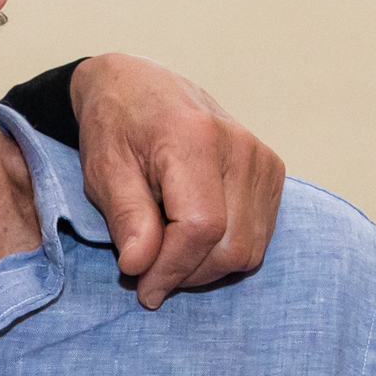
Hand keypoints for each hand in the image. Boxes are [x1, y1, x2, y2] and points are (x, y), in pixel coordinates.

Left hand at [66, 55, 284, 307]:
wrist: (139, 86)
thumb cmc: (116, 127)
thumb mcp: (104, 171)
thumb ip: (127, 219)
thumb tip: (141, 267)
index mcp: (196, 139)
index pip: (202, 228)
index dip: (172, 269)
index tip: (142, 289)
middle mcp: (241, 147)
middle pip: (231, 246)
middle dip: (186, 274)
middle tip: (146, 273)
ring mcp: (262, 160)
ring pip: (248, 250)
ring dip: (204, 268)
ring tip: (164, 251)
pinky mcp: (271, 173)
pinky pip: (256, 238)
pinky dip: (221, 252)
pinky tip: (188, 238)